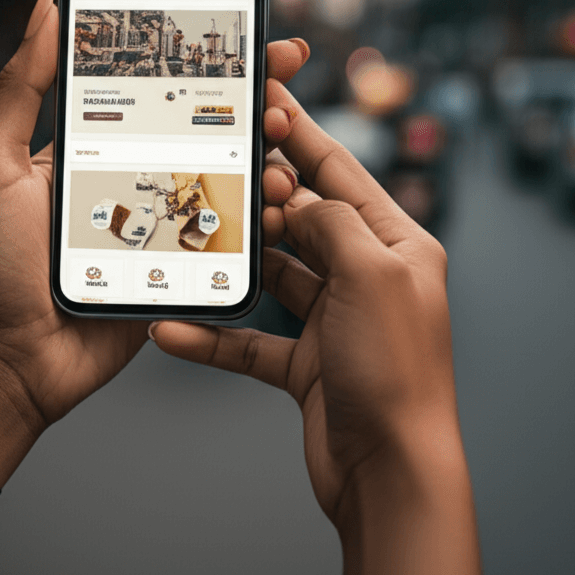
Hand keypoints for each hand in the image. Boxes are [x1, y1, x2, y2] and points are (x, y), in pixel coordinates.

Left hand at [0, 0, 310, 438]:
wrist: (6, 360)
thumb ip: (21, 87)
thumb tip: (46, 7)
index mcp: (96, 143)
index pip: (158, 87)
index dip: (200, 56)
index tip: (245, 31)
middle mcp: (135, 176)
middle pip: (207, 125)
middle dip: (253, 97)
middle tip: (281, 79)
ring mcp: (162, 223)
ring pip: (228, 178)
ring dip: (266, 154)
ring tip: (281, 140)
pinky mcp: (180, 268)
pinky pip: (228, 237)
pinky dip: (261, 216)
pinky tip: (280, 198)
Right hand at [151, 83, 458, 528]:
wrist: (389, 474)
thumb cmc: (397, 373)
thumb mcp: (370, 274)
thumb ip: (331, 222)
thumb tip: (299, 200)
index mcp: (394, 245)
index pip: (339, 173)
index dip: (300, 134)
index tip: (266, 101)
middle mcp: (365, 276)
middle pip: (302, 219)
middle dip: (260, 198)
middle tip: (218, 174)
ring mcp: (334, 320)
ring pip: (273, 275)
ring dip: (234, 264)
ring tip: (193, 244)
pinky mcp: (306, 363)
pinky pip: (250, 340)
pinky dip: (215, 336)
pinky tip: (177, 331)